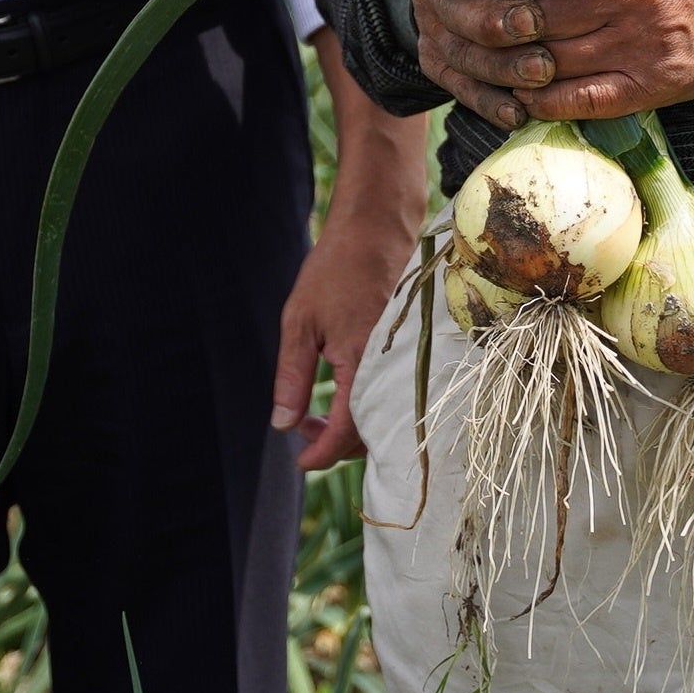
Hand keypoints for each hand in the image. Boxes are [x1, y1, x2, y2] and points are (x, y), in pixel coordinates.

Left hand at [271, 211, 410, 469]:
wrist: (376, 230)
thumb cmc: (334, 271)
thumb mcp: (300, 322)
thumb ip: (292, 376)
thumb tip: (283, 424)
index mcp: (362, 364)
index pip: (346, 432)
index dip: (321, 454)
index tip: (300, 462)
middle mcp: (391, 368)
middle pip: (369, 434)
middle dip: (333, 443)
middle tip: (300, 427)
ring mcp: (405, 359)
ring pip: (384, 417)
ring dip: (351, 426)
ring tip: (315, 412)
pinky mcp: (411, 351)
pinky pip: (394, 395)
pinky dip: (369, 406)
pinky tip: (344, 394)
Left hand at [416, 0, 693, 123]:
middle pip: (545, 15)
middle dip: (503, 18)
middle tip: (479, 16)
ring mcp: (643, 46)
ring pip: (555, 59)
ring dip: (514, 60)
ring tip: (490, 53)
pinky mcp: (652, 85)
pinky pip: (584, 100)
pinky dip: (544, 100)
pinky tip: (521, 91)